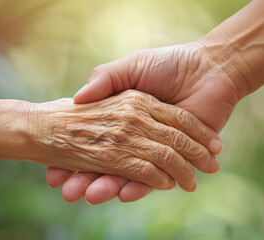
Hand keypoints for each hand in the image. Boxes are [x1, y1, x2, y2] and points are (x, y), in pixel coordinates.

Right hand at [47, 41, 241, 203]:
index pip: (99, 140)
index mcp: (129, 117)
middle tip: (67, 192)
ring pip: (129, 173)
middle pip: (111, 163)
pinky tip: (124, 193)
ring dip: (110, 186)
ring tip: (90, 196)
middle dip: (90, 178)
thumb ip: (106, 78)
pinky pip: (155, 176)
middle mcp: (139, 135)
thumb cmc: (169, 64)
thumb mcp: (131, 66)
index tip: (55, 170)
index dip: (77, 155)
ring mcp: (157, 149)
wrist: (209, 69)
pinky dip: (141, 186)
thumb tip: (78, 97)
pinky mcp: (177, 159)